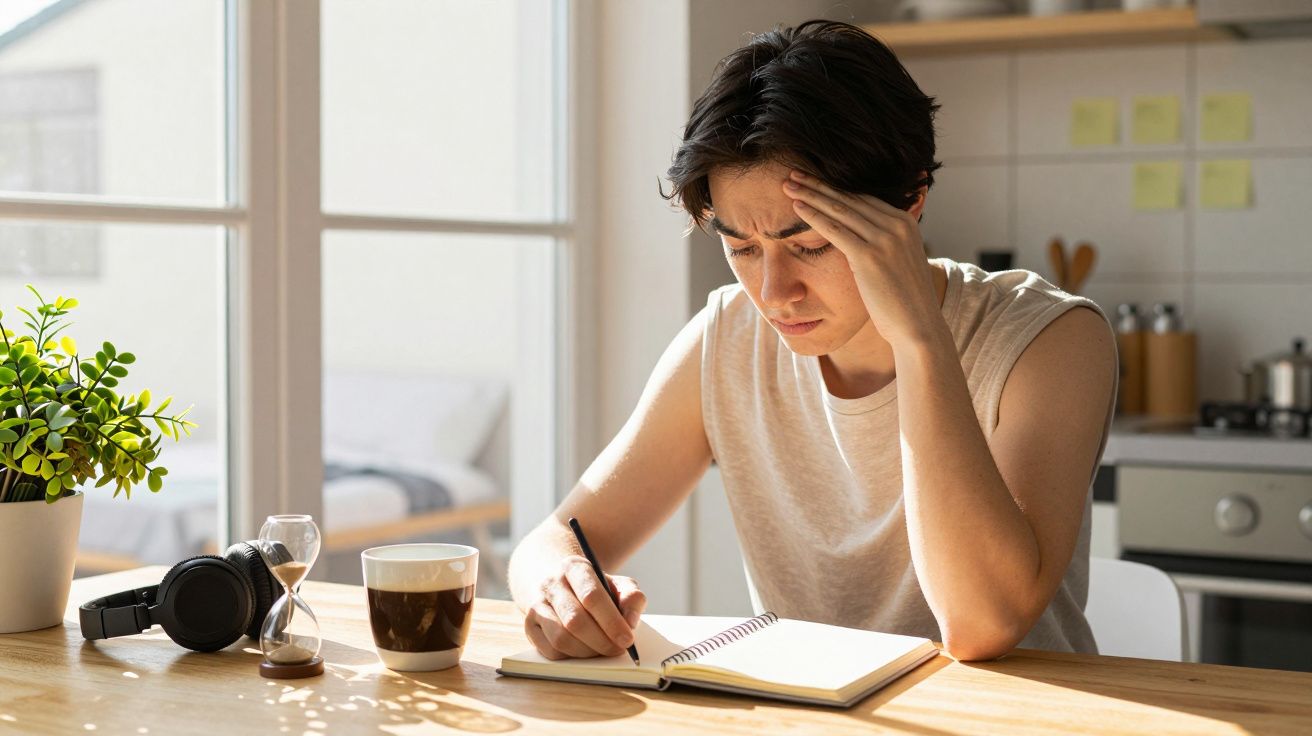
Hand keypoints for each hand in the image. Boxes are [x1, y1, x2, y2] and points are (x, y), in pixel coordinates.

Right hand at [523, 555, 645, 659]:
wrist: (559, 585)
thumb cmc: (594, 588)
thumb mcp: (616, 584)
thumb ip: (631, 597)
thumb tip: (630, 621)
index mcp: (574, 567)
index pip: (592, 596)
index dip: (611, 621)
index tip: (627, 639)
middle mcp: (551, 583)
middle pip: (575, 620)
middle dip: (601, 641)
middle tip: (618, 650)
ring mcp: (536, 605)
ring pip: (561, 638)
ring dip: (587, 652)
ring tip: (603, 650)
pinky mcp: (529, 626)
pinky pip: (550, 651)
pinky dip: (572, 657)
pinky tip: (585, 651)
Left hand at [781, 170, 943, 348]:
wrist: (918, 327)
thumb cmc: (903, 302)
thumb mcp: (899, 263)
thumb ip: (886, 244)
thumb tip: (865, 240)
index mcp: (905, 222)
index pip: (863, 198)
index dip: (835, 187)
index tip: (813, 179)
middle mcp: (897, 224)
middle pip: (850, 199)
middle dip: (819, 185)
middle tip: (794, 173)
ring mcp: (885, 239)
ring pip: (840, 210)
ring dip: (811, 195)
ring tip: (788, 184)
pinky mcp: (870, 255)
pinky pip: (835, 230)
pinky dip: (813, 216)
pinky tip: (796, 207)